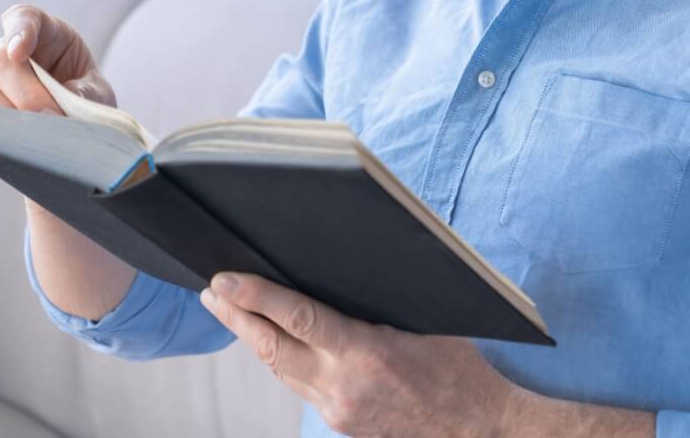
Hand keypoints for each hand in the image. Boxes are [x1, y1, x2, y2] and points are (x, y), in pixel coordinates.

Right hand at [0, 3, 117, 128]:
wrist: (77, 134)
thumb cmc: (86, 102)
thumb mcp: (97, 94)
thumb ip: (85, 95)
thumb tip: (63, 107)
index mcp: (44, 35)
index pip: (23, 18)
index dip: (19, 31)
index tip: (19, 52)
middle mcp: (8, 54)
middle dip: (23, 92)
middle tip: (48, 117)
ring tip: (28, 135)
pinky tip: (9, 144)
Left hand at [198, 272, 518, 437]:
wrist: (480, 430)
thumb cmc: (461, 368)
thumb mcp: (423, 321)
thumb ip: (375, 302)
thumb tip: (332, 267)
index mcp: (367, 353)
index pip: (296, 317)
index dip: (254, 297)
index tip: (223, 280)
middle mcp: (344, 386)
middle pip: (272, 348)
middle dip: (236, 317)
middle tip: (209, 292)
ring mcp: (339, 411)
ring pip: (280, 369)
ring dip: (251, 338)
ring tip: (227, 309)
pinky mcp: (340, 424)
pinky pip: (299, 386)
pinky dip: (279, 360)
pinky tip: (268, 341)